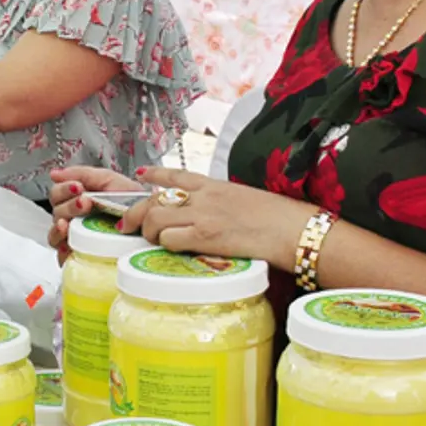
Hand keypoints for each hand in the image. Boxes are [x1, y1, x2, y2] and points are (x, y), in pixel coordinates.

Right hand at [47, 166, 142, 253]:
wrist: (152, 222)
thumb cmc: (133, 202)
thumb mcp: (109, 180)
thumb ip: (82, 173)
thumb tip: (54, 174)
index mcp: (78, 200)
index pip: (57, 194)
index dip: (63, 189)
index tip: (78, 187)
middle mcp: (75, 220)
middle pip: (56, 212)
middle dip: (68, 205)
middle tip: (85, 202)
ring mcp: (76, 239)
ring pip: (54, 233)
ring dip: (61, 224)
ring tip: (74, 220)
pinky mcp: (79, 257)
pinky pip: (61, 254)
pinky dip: (62, 245)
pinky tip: (69, 238)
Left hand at [119, 166, 316, 266]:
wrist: (295, 230)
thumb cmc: (281, 219)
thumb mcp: (247, 200)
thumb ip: (223, 203)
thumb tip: (212, 214)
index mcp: (216, 185)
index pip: (178, 174)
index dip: (156, 174)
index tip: (142, 174)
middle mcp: (205, 196)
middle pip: (156, 199)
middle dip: (137, 213)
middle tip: (129, 225)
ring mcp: (204, 215)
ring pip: (156, 219)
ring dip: (148, 233)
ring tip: (152, 242)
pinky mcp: (206, 237)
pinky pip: (170, 240)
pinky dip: (164, 246)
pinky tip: (169, 250)